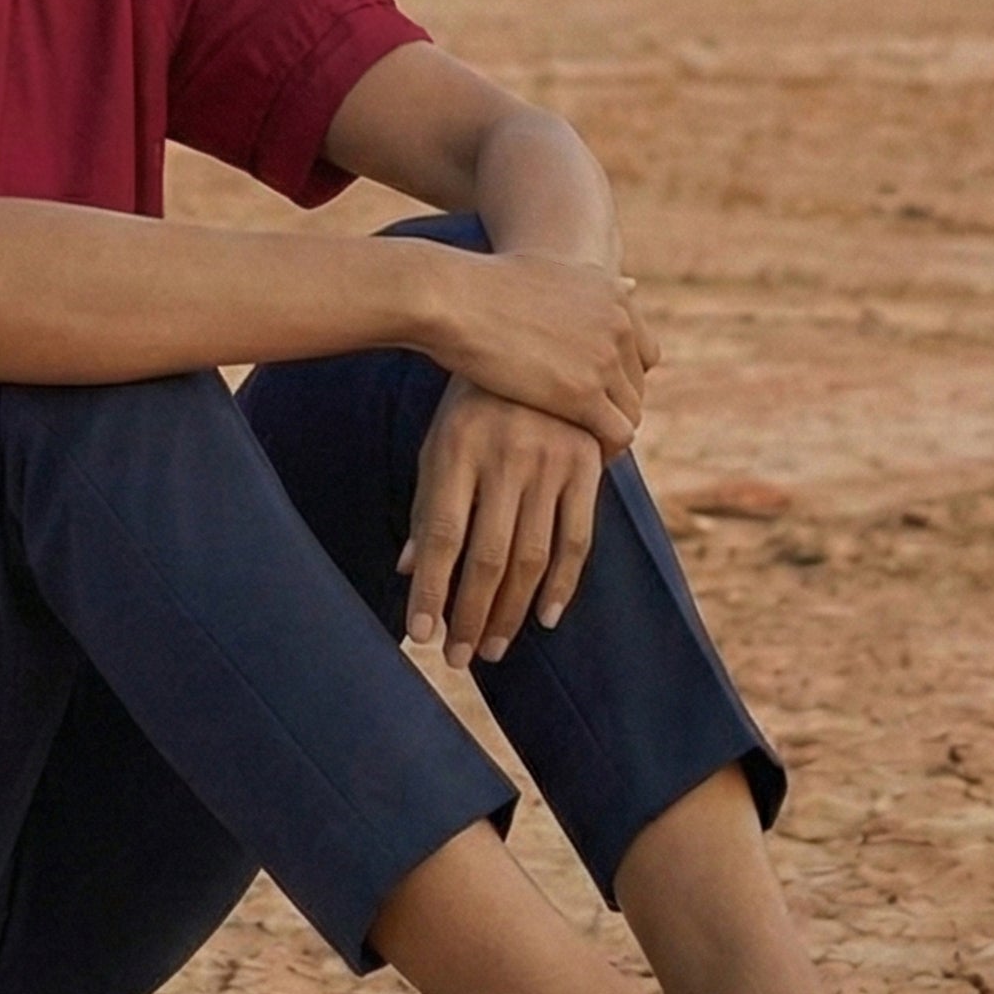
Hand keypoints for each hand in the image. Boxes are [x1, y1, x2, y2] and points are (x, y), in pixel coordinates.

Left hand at [400, 383, 607, 666]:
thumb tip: (407, 570)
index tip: (420, 637)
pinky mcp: (587, 465)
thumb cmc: (473, 401)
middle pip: (485, 555)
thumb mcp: (440, 440)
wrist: (537, 335)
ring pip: (530, 556)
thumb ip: (430, 503)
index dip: (431, 589)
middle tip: (459, 658)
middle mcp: (505, 455)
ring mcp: (550, 459)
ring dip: (511, 611)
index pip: (441, 534)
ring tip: (493, 649)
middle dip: (470, 615)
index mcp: (457, 446)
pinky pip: (577, 538)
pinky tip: (544, 617)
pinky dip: (562, 584)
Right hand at [416, 247, 652, 453]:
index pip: (642, 355)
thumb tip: (632, 284)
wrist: (453, 299)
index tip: (587, 396)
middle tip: (578, 429)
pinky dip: (604, 451)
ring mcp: (604, 359)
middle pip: (636, 386)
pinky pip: (618, 435)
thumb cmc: (485, 286)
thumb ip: (592, 282)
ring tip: (575, 448)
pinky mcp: (583, 394)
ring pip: (631, 413)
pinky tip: (574, 457)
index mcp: (614, 295)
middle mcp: (618, 324)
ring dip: (606, 433)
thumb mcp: (552, 269)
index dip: (617, 380)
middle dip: (610, 408)